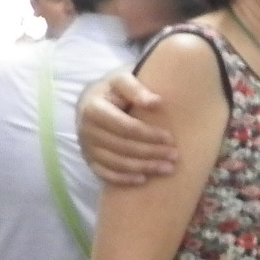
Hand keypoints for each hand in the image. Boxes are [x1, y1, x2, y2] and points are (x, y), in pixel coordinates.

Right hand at [79, 71, 177, 185]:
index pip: (125, 126)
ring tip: (167, 169)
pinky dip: (124, 179)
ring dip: (143, 168)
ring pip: (116, 163)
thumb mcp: (122, 79)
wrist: (95, 98)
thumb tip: (156, 102)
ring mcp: (85, 146)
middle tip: (174, 157)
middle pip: (122, 146)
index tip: (170, 138)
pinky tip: (144, 179)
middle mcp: (85, 129)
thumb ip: (136, 88)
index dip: (148, 134)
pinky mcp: (88, 159)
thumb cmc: (114, 88)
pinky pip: (104, 173)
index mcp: (93, 108)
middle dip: (150, 153)